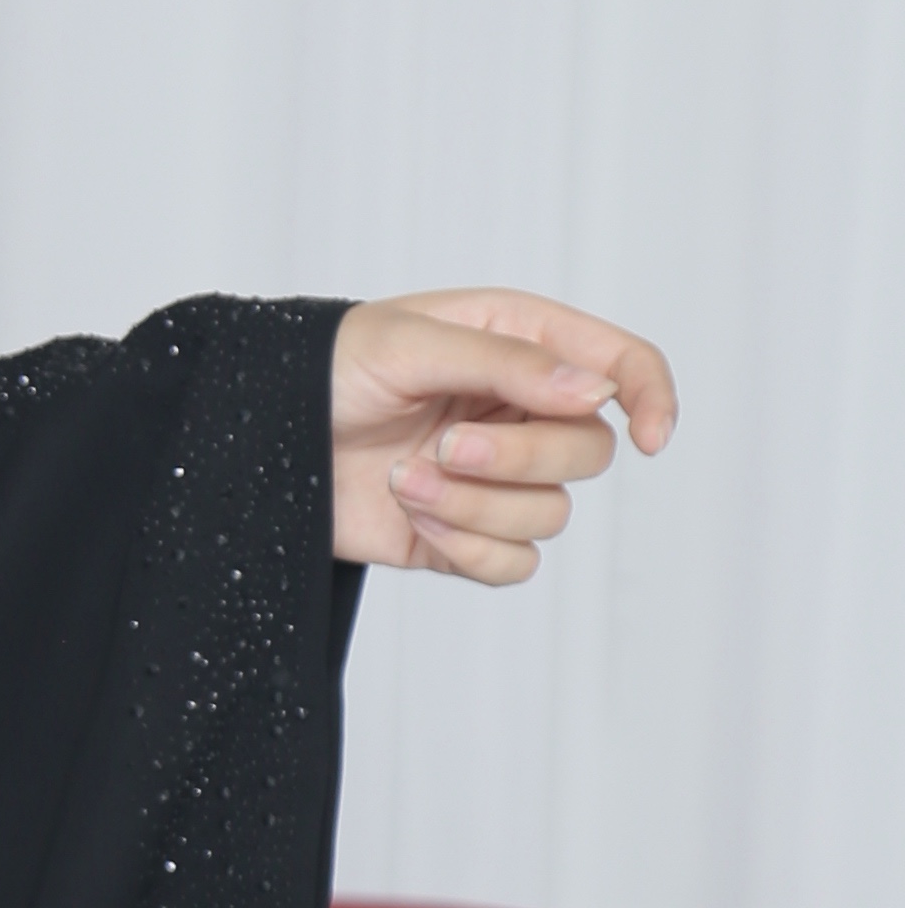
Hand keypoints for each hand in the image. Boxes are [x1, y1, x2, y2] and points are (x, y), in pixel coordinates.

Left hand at [330, 290, 675, 582]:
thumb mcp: (412, 344)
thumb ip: (509, 364)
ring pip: (550, 515)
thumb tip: (598, 391)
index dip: (652, 396)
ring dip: (476, 505)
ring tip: (404, 479)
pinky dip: (467, 549)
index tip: (650, 436)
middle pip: (587, 453)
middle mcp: (520, 412)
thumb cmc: (325, 367)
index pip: (621, 365)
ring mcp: (495, 479)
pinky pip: (513, 564)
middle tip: (444, 445)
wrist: (256, 436)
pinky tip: (414, 517)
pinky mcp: (464, 535)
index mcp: (521, 345)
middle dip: (519, 459)